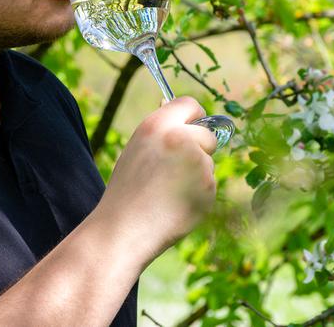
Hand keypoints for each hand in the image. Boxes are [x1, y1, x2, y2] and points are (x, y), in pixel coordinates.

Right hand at [91, 97, 217, 265]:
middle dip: (199, 148)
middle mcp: (180, 139)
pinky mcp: (208, 188)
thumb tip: (175, 107)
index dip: (194, 116)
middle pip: (208, 135)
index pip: (190, 104)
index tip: (193, 126)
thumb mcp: (138, 149)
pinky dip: (198, 194)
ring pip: (208, 163)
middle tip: (176, 169)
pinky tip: (175, 204)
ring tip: (167, 191)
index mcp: (157, 125)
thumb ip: (161, 131)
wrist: (125, 229)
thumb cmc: (127, 190)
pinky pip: (209, 185)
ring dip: (196, 174)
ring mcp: (197, 163)